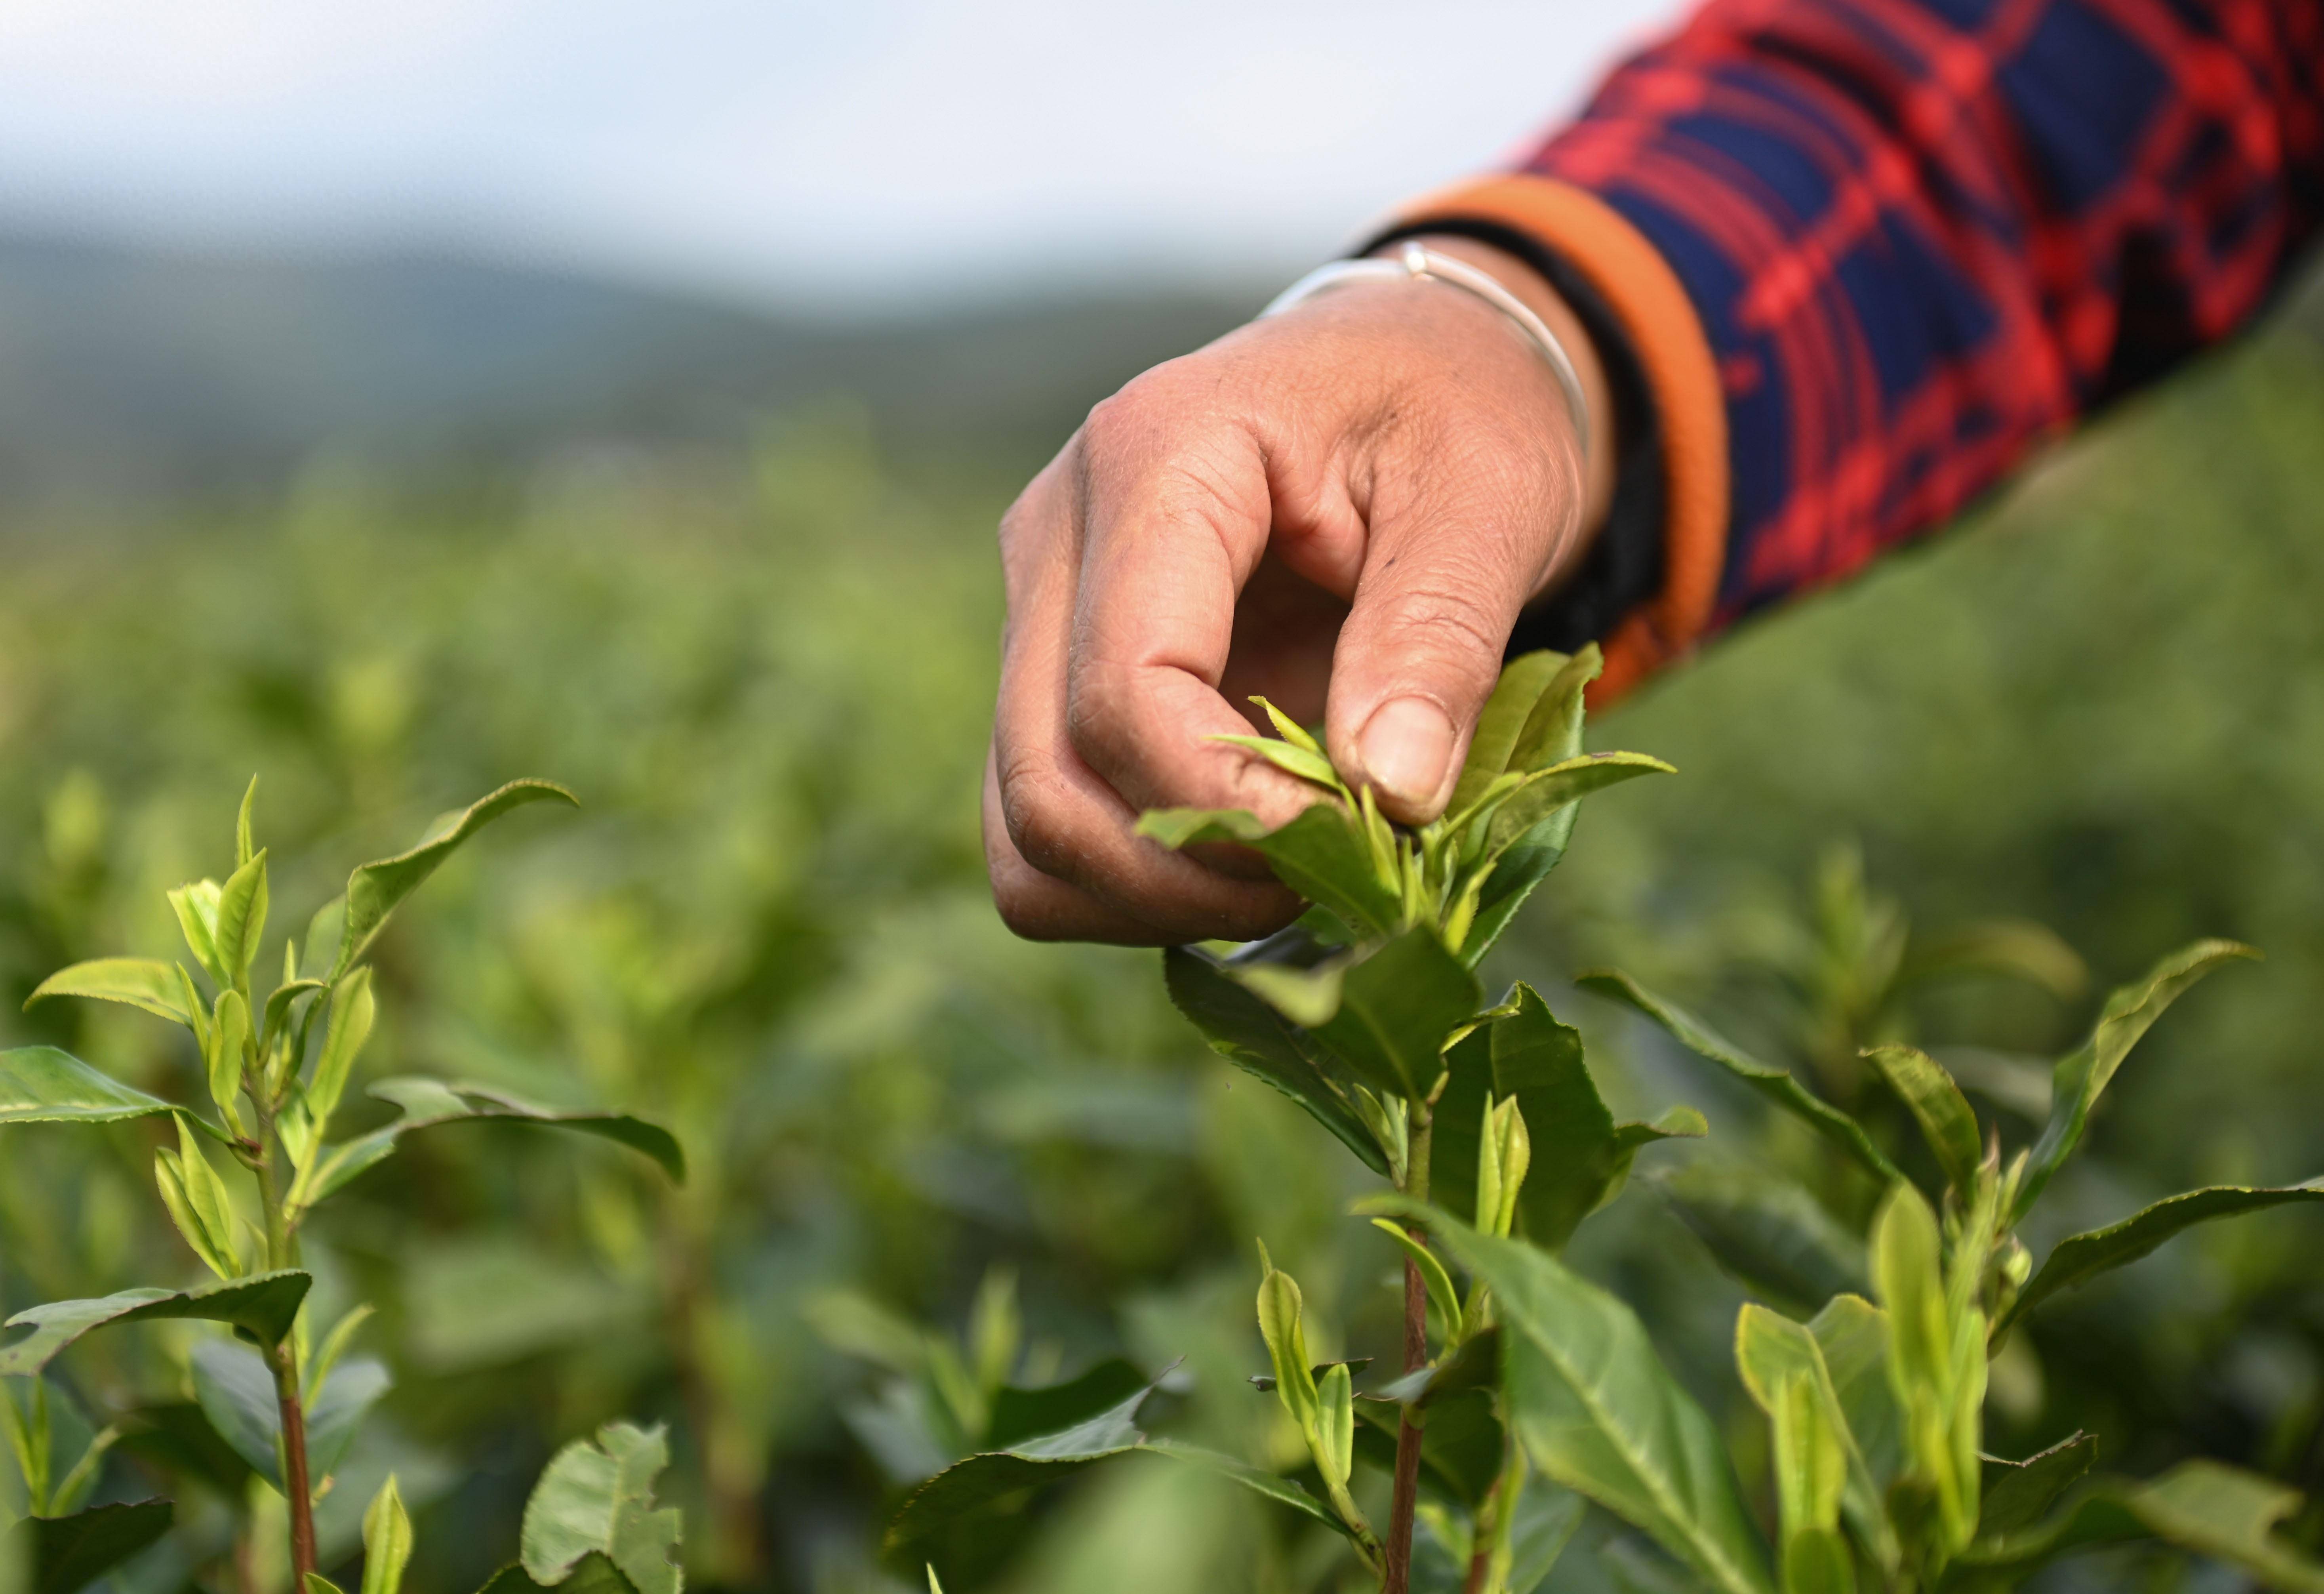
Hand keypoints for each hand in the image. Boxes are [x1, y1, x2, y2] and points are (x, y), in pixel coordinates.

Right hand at [985, 236, 1613, 943]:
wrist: (1412, 371)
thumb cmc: (1455, 413)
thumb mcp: (1490, 500)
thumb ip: (1439, 641)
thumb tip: (1392, 793)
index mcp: (1153, 456)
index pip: (1125, 687)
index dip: (1231, 803)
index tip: (1368, 838)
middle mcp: (1057, 532)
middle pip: (1049, 777)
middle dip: (1191, 872)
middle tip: (1340, 879)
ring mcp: (1038, 609)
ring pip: (1024, 829)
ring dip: (1156, 897)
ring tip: (1299, 878)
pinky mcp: (1055, 676)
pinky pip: (1047, 833)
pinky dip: (1138, 886)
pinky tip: (1249, 863)